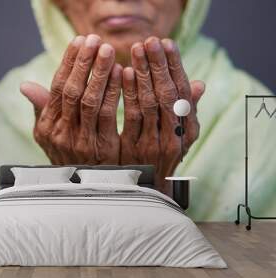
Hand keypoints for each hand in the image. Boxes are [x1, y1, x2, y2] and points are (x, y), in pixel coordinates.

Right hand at [20, 35, 121, 164]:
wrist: (83, 187)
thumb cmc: (66, 155)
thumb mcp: (47, 136)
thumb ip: (41, 109)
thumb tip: (24, 86)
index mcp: (47, 126)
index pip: (56, 88)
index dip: (68, 63)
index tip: (79, 41)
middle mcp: (61, 133)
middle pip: (72, 91)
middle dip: (84, 63)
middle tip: (95, 40)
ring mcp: (81, 142)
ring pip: (90, 101)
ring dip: (99, 73)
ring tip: (108, 50)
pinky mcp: (103, 148)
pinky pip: (109, 116)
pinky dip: (114, 93)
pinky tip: (122, 74)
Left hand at [120, 37, 204, 193]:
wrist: (147, 191)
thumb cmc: (162, 158)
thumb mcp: (180, 138)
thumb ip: (186, 111)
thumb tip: (199, 84)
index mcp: (187, 131)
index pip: (183, 93)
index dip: (176, 67)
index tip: (168, 44)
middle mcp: (174, 137)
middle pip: (167, 94)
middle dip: (158, 65)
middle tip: (149, 41)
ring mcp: (153, 144)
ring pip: (149, 103)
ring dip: (142, 74)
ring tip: (136, 50)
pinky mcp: (133, 150)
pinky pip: (130, 117)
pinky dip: (127, 93)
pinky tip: (121, 74)